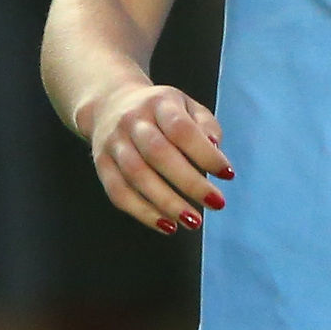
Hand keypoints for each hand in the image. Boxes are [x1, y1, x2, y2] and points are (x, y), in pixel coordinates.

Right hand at [78, 81, 228, 232]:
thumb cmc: (162, 111)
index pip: (181, 129)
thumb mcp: (187, 106)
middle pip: (158, 154)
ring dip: (166, 203)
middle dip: (190, 183)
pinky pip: (118, 192)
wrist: (109, 104)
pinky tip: (167, 225)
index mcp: (159, 104)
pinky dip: (142, 212)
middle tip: (217, 204)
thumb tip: (215, 147)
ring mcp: (113, 143)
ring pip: (136, 176)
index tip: (228, 175)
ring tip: (193, 222)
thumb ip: (205, 125)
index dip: (205, 153)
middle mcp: (131, 122)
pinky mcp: (102, 164)